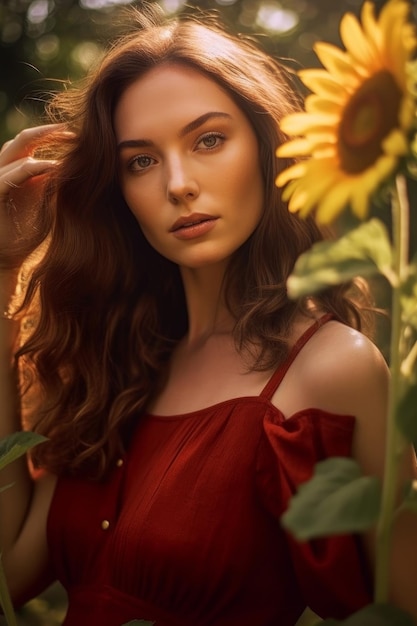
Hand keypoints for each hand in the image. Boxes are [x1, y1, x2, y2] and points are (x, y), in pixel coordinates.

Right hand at [0, 124, 69, 268]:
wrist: (9, 257)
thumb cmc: (28, 233)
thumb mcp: (48, 206)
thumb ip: (56, 187)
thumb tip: (78, 169)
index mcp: (18, 172)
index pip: (32, 143)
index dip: (53, 136)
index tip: (78, 138)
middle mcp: (6, 171)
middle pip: (23, 140)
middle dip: (47, 132)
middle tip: (72, 132)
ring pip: (15, 151)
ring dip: (40, 143)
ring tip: (65, 142)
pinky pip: (11, 175)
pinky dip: (31, 168)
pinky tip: (53, 167)